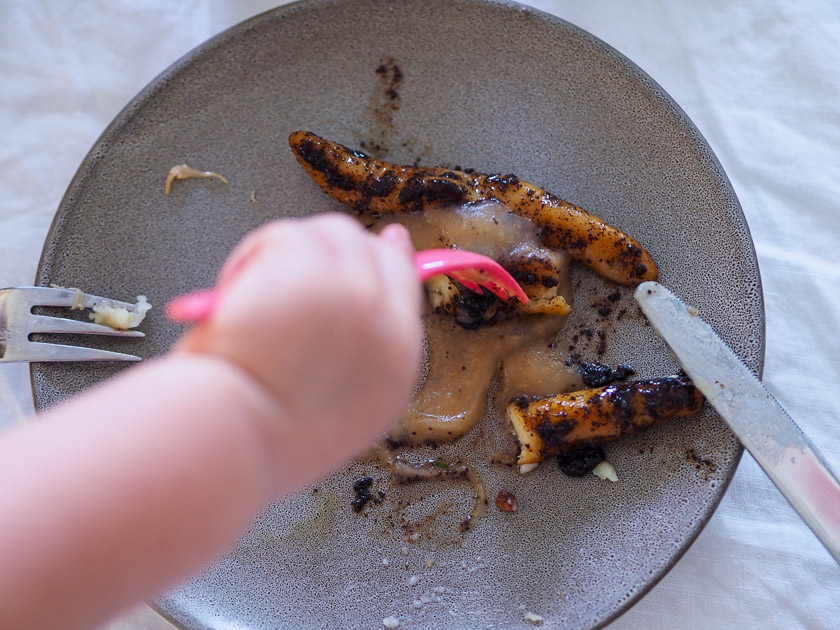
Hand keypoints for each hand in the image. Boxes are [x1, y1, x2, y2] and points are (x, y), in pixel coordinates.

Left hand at [177, 213, 422, 481]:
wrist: (233, 440)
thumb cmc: (264, 436)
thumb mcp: (340, 412)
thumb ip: (362, 356)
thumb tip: (366, 304)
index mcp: (396, 365)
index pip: (406, 288)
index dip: (387, 260)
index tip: (382, 243)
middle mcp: (386, 323)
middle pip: (374, 252)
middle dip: (333, 252)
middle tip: (285, 273)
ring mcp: (354, 290)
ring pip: (331, 234)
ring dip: (290, 252)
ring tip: (251, 294)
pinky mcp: (311, 266)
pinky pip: (285, 235)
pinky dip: (254, 255)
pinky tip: (235, 292)